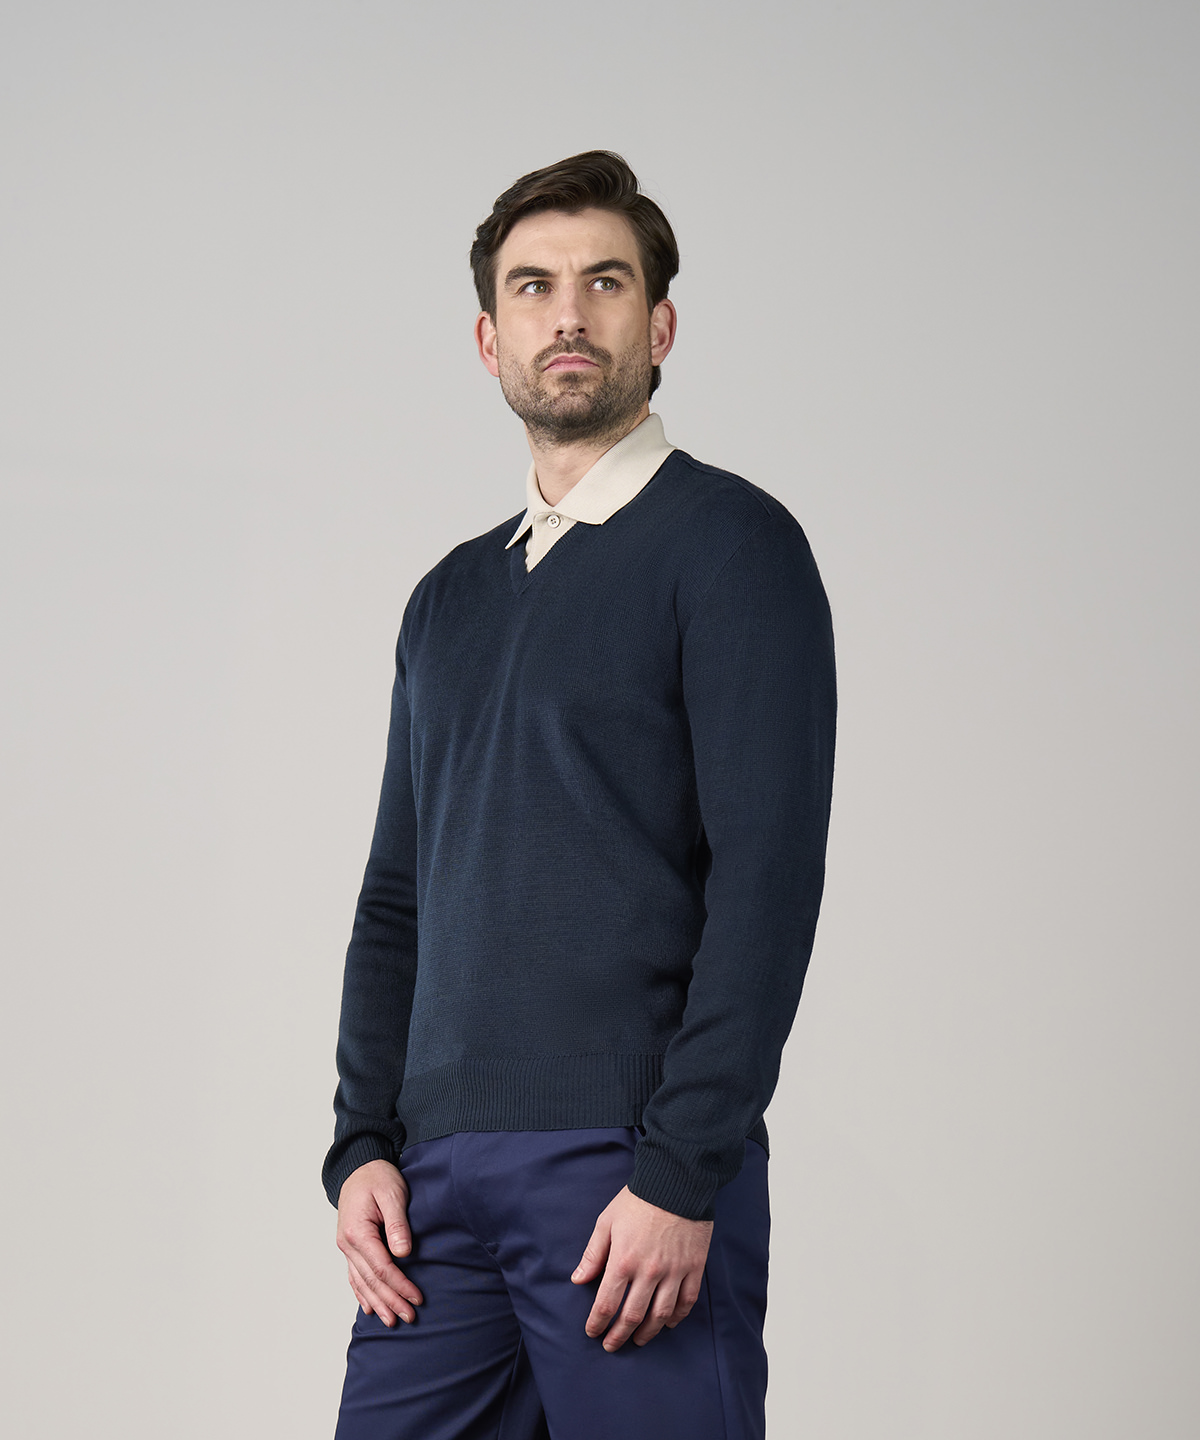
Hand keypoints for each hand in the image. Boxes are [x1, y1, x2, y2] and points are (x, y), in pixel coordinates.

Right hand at [336, 1159, 423, 1326]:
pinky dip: (361, 1292)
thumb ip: (397, 1224)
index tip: (416, 1298)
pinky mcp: (350, 1246)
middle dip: (391, 1301)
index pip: (381, 1268)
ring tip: (391, 1321)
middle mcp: (347, 1244)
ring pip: (361, 1282)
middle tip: (409, 1317)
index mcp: (357, 1232)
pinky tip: (369, 1306)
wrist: (359, 1167)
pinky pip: (354, 1275)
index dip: (399, 1285)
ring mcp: (346, 1247)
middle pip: (371, 1280)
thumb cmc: (377, 1177)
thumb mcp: (392, 1194)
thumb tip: (403, 1253)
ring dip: (377, 1302)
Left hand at [571, 1185, 712, 1351]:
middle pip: (632, 1317)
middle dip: (619, 1336)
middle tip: (611, 1345)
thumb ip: (593, 1253)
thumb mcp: (607, 1221)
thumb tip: (578, 1279)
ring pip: (660, 1316)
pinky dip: (676, 1317)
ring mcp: (674, 1272)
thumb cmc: (638, 1199)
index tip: (592, 1332)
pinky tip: (668, 1323)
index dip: (597, 1324)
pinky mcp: (694, 1268)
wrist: (677, 1181)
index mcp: (623, 1261)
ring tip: (638, 1340)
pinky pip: (686, 1302)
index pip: (606, 1305)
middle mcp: (649, 1272)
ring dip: (647, 1333)